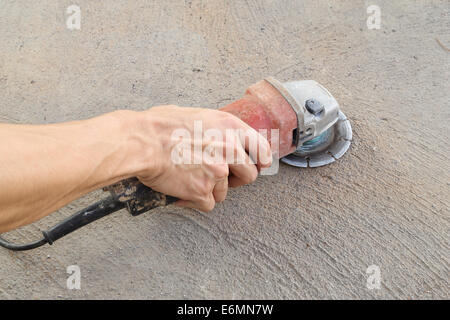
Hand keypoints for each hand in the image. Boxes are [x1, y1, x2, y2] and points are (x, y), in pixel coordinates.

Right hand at [136, 105, 271, 211]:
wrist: (142, 142)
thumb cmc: (160, 125)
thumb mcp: (197, 115)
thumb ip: (216, 128)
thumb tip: (219, 135)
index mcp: (230, 127)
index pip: (261, 148)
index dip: (260, 160)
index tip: (258, 165)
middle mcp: (229, 149)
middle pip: (249, 175)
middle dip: (236, 179)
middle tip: (219, 176)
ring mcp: (217, 172)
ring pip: (224, 192)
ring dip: (210, 189)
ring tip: (189, 178)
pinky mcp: (202, 190)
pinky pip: (208, 203)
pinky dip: (195, 201)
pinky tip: (183, 192)